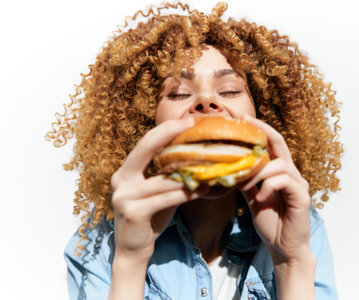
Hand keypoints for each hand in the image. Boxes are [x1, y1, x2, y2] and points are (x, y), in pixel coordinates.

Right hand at [110, 117, 208, 262]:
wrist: (133, 250)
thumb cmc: (149, 218)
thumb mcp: (158, 192)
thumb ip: (169, 176)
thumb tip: (198, 160)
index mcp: (125, 172)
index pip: (144, 144)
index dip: (165, 130)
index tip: (187, 120)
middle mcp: (120, 180)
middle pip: (145, 149)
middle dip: (169, 134)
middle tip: (192, 124)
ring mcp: (124, 196)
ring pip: (162, 179)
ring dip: (188, 173)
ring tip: (211, 166)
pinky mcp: (133, 212)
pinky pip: (165, 199)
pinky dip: (186, 194)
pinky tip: (203, 190)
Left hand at [239, 115, 312, 264]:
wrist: (283, 247)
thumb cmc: (270, 220)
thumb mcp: (251, 196)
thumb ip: (244, 180)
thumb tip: (226, 165)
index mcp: (278, 170)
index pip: (268, 142)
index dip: (255, 127)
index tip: (237, 115)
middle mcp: (290, 172)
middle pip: (278, 142)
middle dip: (260, 129)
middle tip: (242, 120)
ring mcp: (298, 183)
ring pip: (279, 163)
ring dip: (258, 171)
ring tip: (245, 184)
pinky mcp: (302, 197)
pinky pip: (284, 181)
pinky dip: (268, 185)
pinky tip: (259, 197)